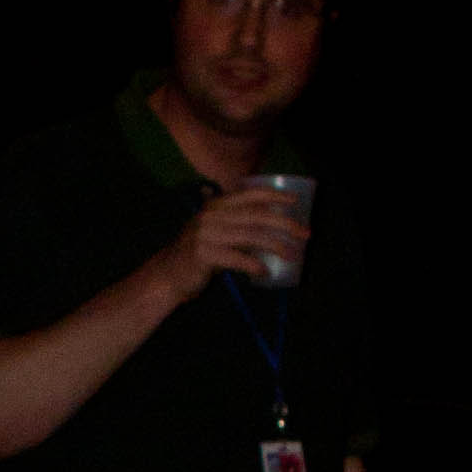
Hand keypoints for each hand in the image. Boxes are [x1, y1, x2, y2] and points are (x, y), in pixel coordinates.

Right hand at [157, 179, 311, 303]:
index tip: (295, 202)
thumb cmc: (196, 256)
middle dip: (285, 224)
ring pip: (251, 236)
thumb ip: (235, 223)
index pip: (251, 195)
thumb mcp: (214, 231)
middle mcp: (212, 216)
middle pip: (257, 216)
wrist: (166, 276)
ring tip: (293, 254)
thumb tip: (270, 224)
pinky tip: (265, 272)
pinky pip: (236, 259)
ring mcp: (206, 234)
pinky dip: (254, 266)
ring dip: (276, 246)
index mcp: (216, 205)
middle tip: (304, 234)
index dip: (276, 196)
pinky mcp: (203, 255)